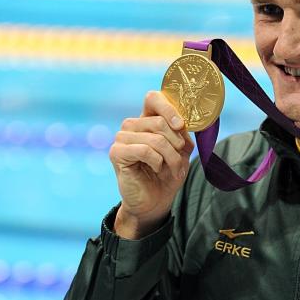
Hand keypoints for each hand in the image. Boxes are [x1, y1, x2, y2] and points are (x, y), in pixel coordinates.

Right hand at [108, 91, 193, 238]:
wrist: (155, 200)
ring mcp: (122, 137)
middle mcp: (132, 125)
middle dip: (176, 143)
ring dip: (170, 156)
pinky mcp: (116, 152)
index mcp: (147, 119)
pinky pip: (145, 150)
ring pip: (155, 138)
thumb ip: (182, 132)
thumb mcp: (182, 151)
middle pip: (159, 121)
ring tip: (171, 168)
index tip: (180, 125)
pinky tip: (157, 169)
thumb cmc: (168, 174)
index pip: (153, 98)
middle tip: (179, 159)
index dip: (169, 108)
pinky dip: (157, 161)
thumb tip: (183, 121)